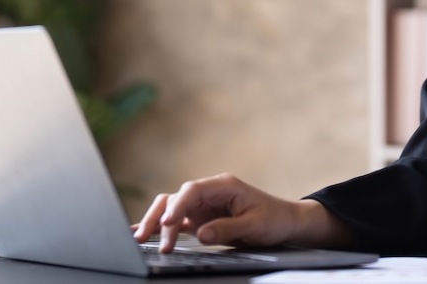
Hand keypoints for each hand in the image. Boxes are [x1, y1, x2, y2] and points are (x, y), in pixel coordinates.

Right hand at [130, 173, 349, 252]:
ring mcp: (202, 206)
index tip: (168, 223)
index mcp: (223, 186)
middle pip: (175, 198)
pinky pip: (175, 222)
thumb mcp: (254, 225)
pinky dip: (160, 227)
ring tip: (140, 239)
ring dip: (155, 222)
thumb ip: (227, 229)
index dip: (177, 206)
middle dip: (158, 216)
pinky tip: (143, 234)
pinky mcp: (200, 220)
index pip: (192, 191)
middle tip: (146, 237)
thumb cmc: (274, 219)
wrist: (285, 222)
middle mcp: (209, 193)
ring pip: (171, 209)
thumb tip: (201, 234)